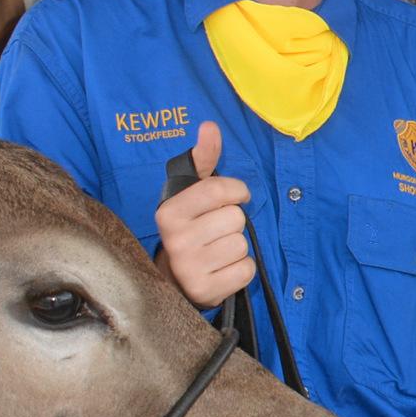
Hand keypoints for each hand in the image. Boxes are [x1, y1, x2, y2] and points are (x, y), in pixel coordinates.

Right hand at [155, 121, 254, 307]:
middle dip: (233, 222)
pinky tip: (222, 268)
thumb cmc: (190, 227)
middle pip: (236, 218)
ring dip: (236, 246)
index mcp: (169, 212)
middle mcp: (176, 240)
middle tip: (215, 231)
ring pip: (242, 243)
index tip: (234, 197)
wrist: (174, 280)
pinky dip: (241, 269)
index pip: (220, 189)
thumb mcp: (191, 192)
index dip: (236, 191)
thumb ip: (203, 158)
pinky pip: (246, 270)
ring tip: (216, 250)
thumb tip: (210, 126)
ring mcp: (190, 268)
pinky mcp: (207, 291)